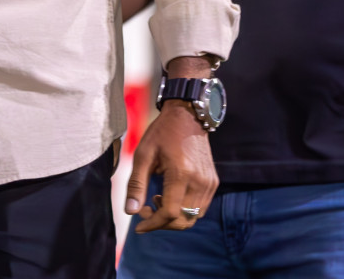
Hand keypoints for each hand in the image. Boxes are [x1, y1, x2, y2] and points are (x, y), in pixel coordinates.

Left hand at [125, 58, 218, 233]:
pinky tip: (169, 196)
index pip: (170, 213)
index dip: (153, 223)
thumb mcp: (143, 155)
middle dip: (162, 223)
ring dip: (173, 218)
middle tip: (145, 212)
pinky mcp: (213, 183)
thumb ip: (136, 184)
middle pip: (183, 220)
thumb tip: (130, 211)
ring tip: (155, 199)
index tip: (139, 225)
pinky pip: (200, 208)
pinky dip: (184, 210)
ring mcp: (209, 183)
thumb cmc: (161, 133)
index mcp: (181, 174)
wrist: (188, 117)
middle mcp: (199, 182)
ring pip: (193, 217)